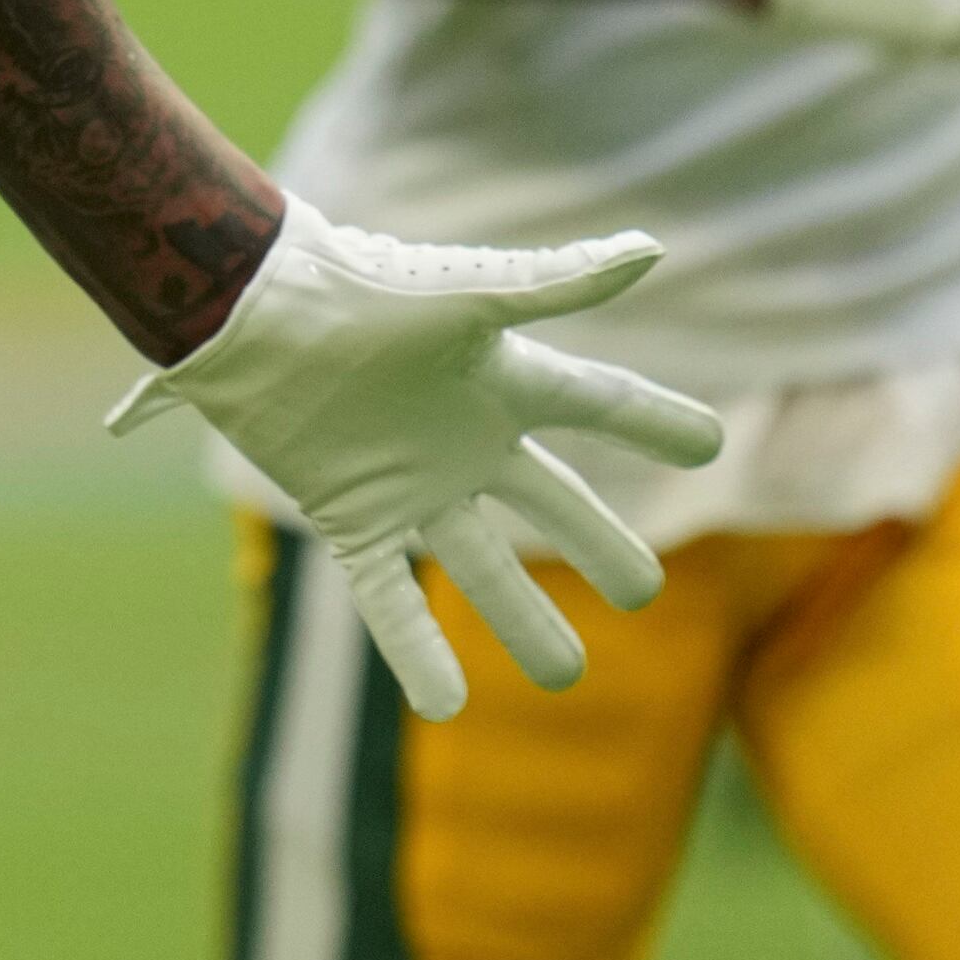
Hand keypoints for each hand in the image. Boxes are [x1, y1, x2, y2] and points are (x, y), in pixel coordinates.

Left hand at [113, 201, 721, 718]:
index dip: (654, 420)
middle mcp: (464, 437)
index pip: (600, 402)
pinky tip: (444, 708)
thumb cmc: (360, 292)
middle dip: (600, 546)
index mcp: (501, 380)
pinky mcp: (348, 514)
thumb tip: (649, 251)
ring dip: (522, 621)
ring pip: (482, 565)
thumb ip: (557, 284)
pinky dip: (416, 650)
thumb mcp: (468, 297)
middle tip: (644, 591)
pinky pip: (389, 596)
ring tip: (565, 676)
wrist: (250, 314)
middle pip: (552, 504)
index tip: (710, 441)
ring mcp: (409, 481)